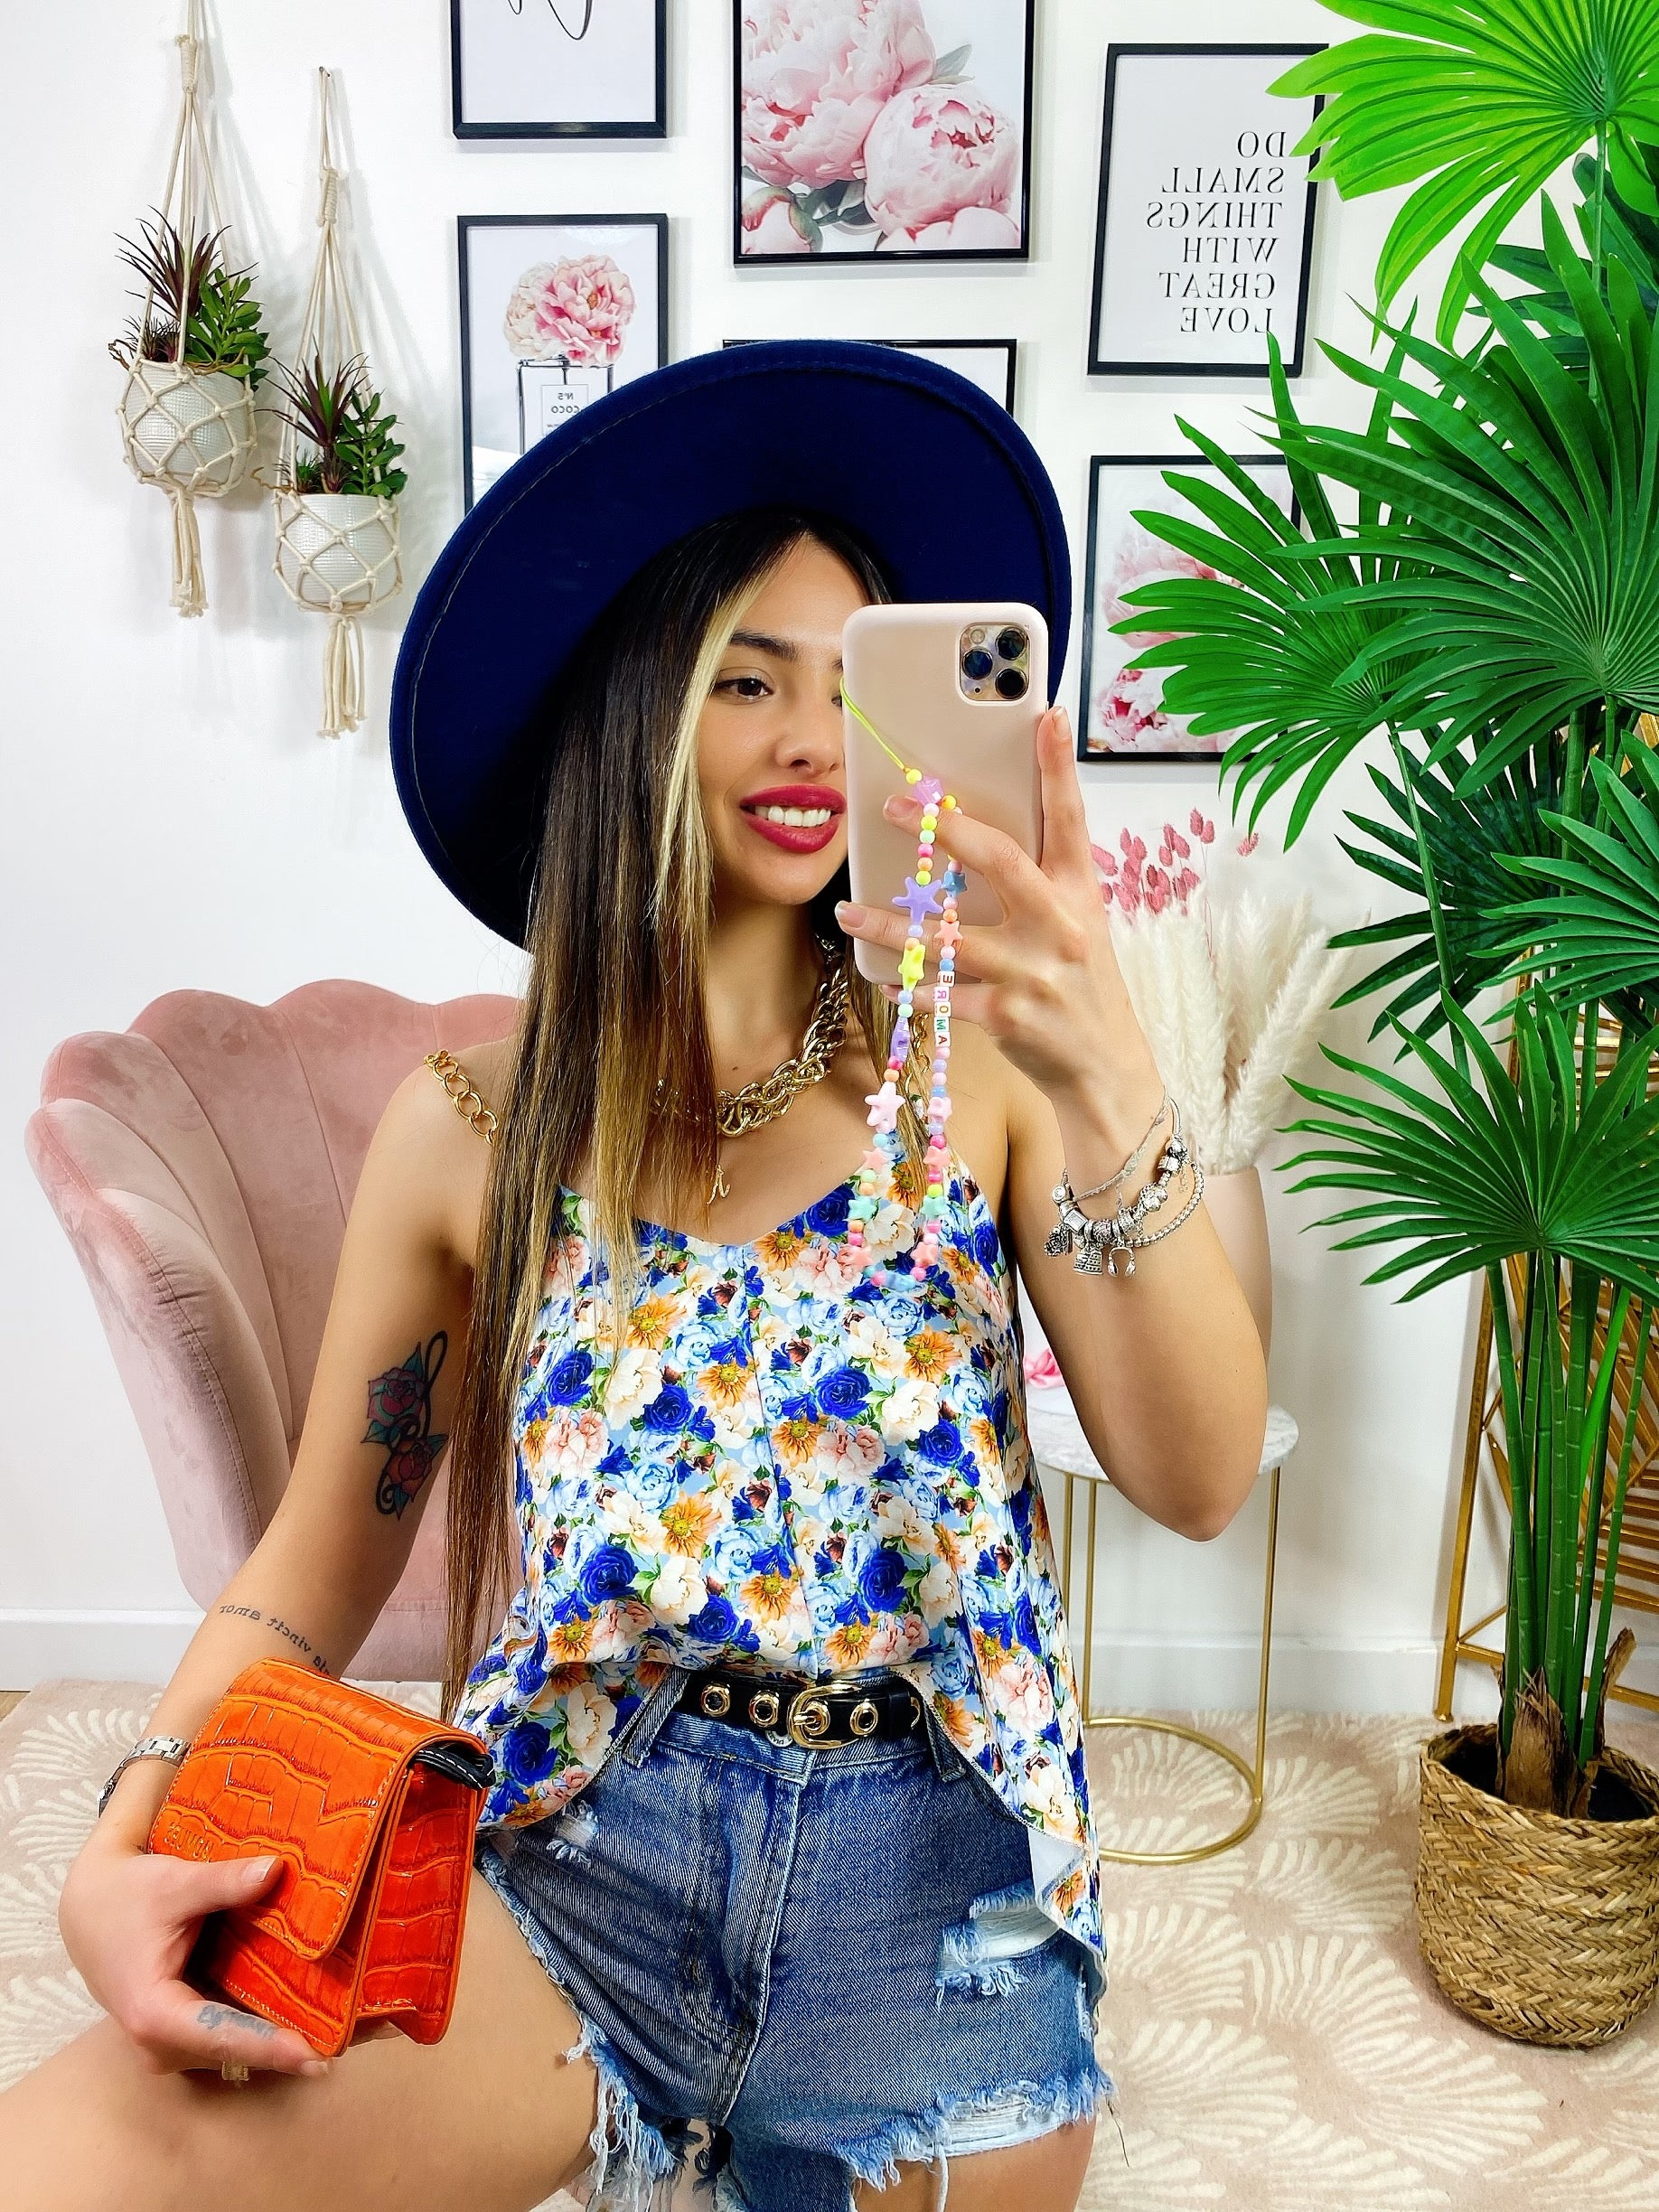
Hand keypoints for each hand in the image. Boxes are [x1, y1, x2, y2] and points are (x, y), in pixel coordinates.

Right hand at [58, 1832, 330, 2077]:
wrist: (88, 1908)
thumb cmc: (125, 1896)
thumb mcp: (173, 1885)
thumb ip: (223, 1882)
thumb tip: (276, 1871)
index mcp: (155, 2015)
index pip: (222, 2036)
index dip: (271, 2047)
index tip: (317, 2058)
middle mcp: (163, 2043)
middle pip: (237, 2048)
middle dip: (292, 2045)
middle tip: (358, 2037)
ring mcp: (174, 2043)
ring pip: (238, 2044)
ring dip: (285, 2035)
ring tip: (351, 2029)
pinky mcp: (187, 2031)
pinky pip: (233, 2031)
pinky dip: (268, 2022)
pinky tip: (315, 2011)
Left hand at [834, 705, 1159, 1107]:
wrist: (1102, 1065)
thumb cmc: (1080, 983)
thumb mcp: (1077, 922)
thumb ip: (1039, 880)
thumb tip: (977, 837)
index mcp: (1078, 893)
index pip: (1070, 817)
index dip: (1059, 766)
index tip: (1046, 716)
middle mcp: (1059, 925)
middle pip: (1000, 861)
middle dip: (945, 830)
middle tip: (899, 805)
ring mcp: (1033, 971)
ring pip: (949, 937)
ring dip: (891, 926)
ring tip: (848, 911)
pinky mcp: (1007, 1014)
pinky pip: (943, 993)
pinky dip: (908, 985)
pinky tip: (882, 976)